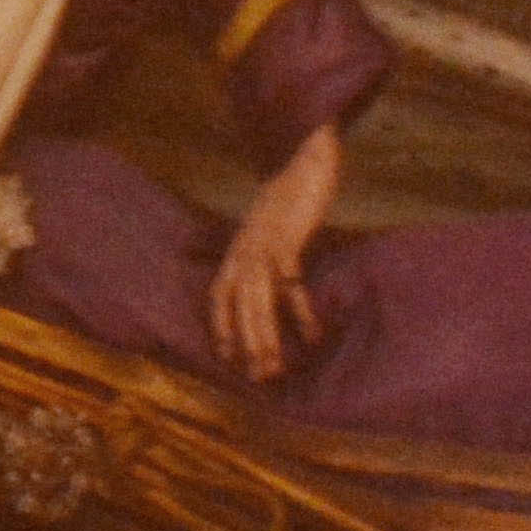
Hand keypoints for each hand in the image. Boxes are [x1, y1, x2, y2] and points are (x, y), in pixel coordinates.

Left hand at [211, 125, 343, 383]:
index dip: (220, 326)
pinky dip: (300, 311)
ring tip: (275, 368)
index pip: (218, 295)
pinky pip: (290, 284)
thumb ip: (262, 248)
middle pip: (237, 306)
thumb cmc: (291, 193)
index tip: (227, 357)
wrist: (303, 153)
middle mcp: (243, 250)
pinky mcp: (286, 239)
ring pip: (257, 301)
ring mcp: (262, 245)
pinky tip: (312, 334)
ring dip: (264, 337)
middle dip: (245, 344)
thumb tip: (265, 269)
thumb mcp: (267, 223)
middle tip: (256, 377)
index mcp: (237, 249)